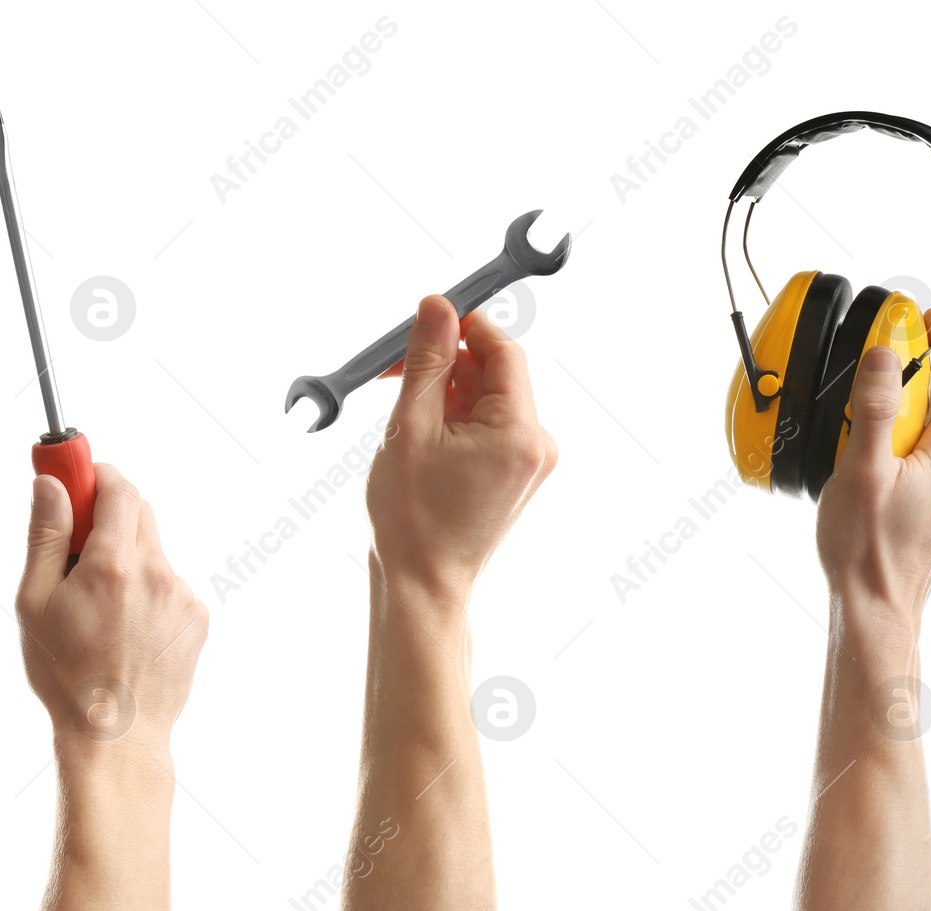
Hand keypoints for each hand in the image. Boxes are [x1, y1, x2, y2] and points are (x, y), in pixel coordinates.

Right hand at [15, 466, 206, 754]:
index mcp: (113, 566)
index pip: (118, 489)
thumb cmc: (66, 674)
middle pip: (138, 513)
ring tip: (99, 610)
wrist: (116, 737)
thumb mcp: (36, 603)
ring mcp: (182, 597)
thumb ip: (46, 535)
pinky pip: (168, 585)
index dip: (95, 475)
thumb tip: (51, 485)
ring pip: (152, 552)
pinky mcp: (197, 618)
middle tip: (76, 545)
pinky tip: (125, 630)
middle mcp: (157, 574)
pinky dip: (147, 592)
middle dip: (107, 516)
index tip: (76, 477)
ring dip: (126, 560)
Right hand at [365, 295, 557, 600]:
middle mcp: (537, 445)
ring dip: (444, 393)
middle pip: (493, 374)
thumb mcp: (410, 427)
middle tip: (393, 369)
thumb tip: (436, 305)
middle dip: (445, 363)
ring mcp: (528, 463)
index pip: (503, 351)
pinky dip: (452, 421)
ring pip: (484, 400)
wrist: (421, 586)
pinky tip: (419, 439)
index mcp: (521, 432)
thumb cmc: (412, 518)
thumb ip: (426, 361)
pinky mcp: (513, 476)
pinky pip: (485, 427)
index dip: (464, 327)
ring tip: (400, 418)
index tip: (424, 319)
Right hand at [817, 309, 930, 624]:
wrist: (876, 608)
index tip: (923, 318)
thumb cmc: (867, 548)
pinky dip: (915, 437)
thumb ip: (873, 408)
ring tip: (882, 395)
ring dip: (923, 406)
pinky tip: (880, 447)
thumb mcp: (862, 469)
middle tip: (899, 351)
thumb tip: (883, 356)